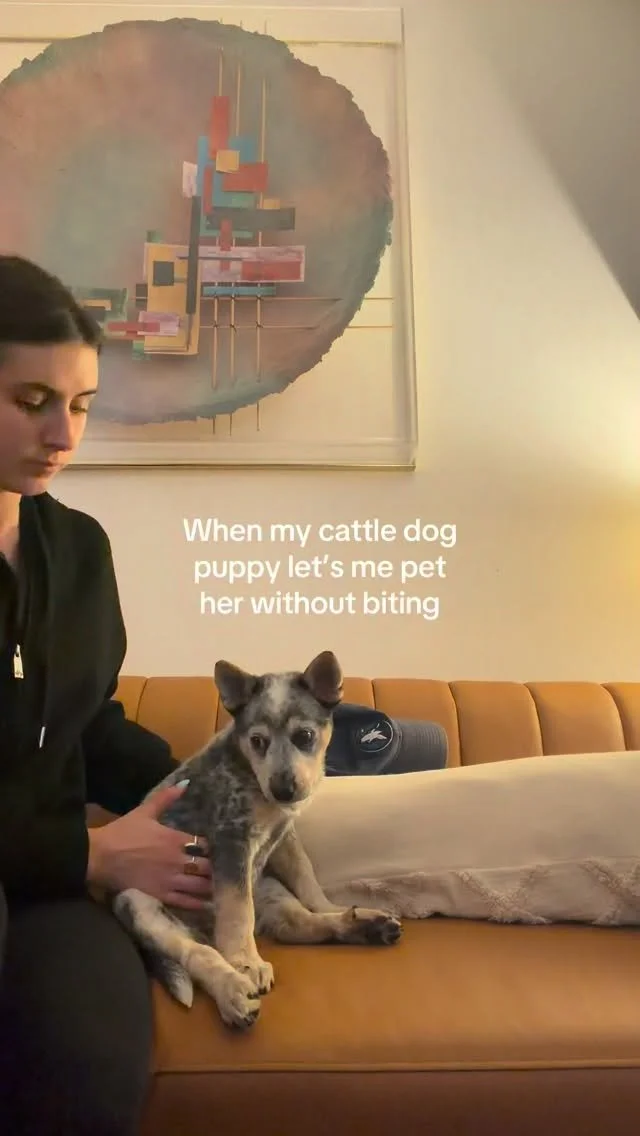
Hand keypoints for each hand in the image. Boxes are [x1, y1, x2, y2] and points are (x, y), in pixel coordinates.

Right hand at [87, 781, 212, 909]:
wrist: (99, 856)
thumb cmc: (121, 832)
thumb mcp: (144, 811)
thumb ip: (165, 798)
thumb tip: (185, 783)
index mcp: (175, 839)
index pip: (205, 845)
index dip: (213, 849)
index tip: (217, 850)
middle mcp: (177, 860)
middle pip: (207, 867)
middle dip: (215, 868)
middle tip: (222, 871)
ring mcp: (170, 880)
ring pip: (200, 885)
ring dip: (210, 886)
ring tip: (219, 888)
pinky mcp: (160, 895)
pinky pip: (184, 902)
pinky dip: (198, 904)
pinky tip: (206, 904)